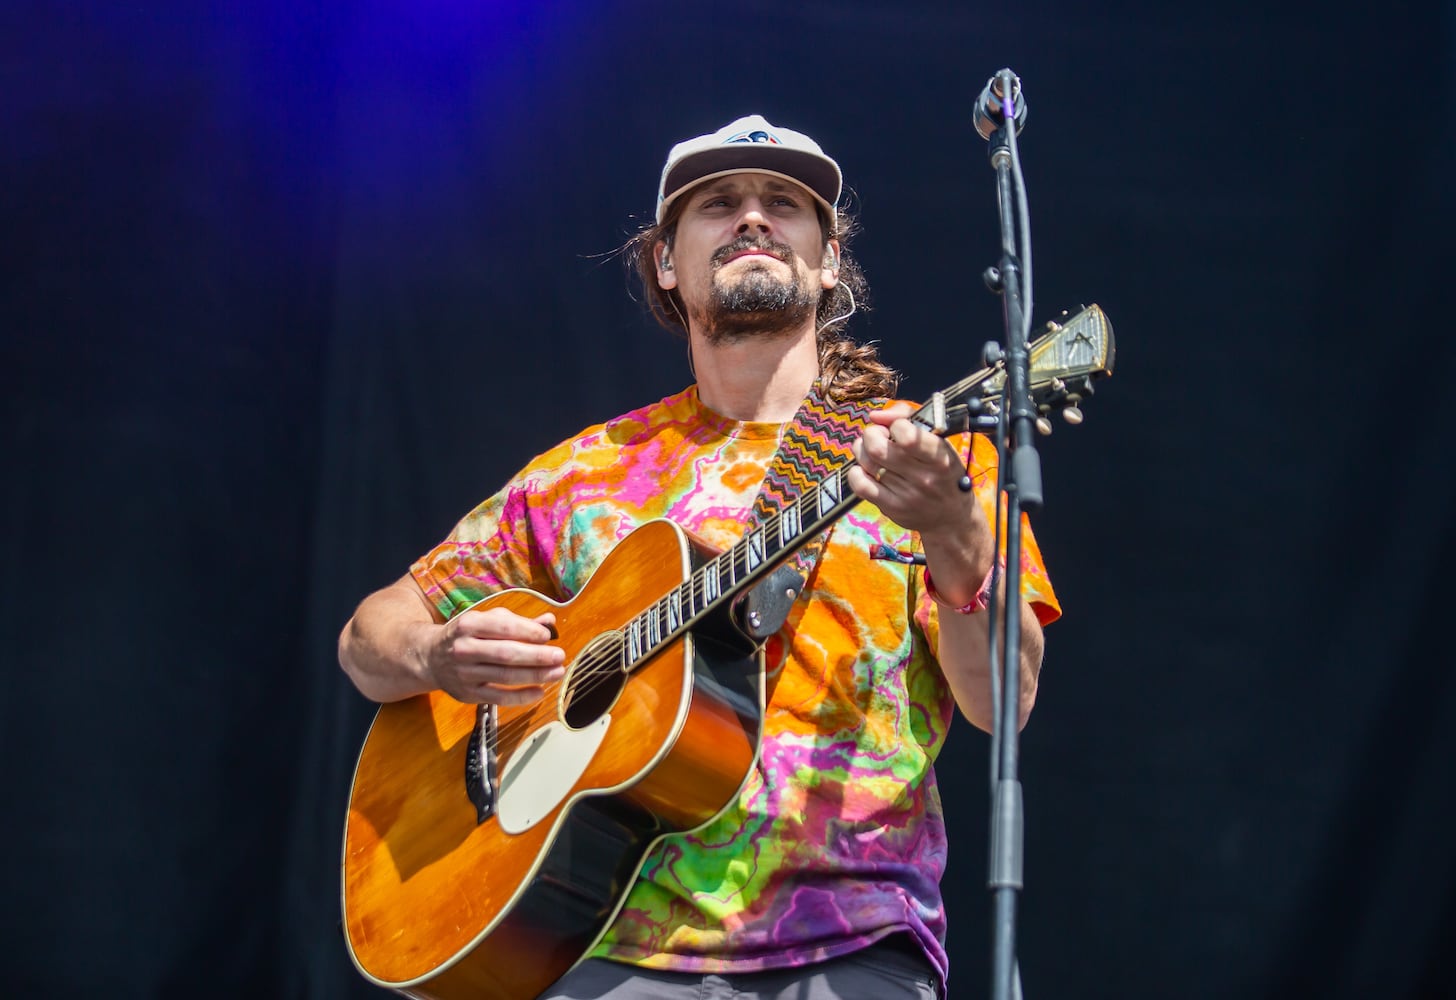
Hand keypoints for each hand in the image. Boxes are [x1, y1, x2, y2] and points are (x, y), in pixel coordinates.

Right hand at [419, 606, 565, 704]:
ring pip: (504, 677)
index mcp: (469, 624)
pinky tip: (539, 692)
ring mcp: (465, 673)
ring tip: (556, 672)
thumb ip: (518, 621)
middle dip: (536, 656)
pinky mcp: (468, 694)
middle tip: (559, 656)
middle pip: (505, 654)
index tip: (547, 635)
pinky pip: (498, 698)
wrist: (430, 658)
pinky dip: (521, 697)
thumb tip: (549, 622)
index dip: (527, 631)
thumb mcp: (486, 620)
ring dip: (534, 676)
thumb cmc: (467, 636)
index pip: (502, 627)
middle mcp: (464, 649)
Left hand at [848, 403, 980, 536]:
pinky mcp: (892, 508)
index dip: (894, 424)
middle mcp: (924, 478)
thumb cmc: (943, 471)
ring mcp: (906, 495)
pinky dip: (856, 472)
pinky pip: (860, 484)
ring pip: (866, 462)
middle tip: (879, 436)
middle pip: (876, 447)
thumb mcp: (939, 441)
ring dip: (862, 449)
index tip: (898, 428)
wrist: (951, 516)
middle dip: (872, 434)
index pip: (905, 434)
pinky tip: (865, 468)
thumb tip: (875, 416)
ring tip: (872, 450)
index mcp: (939, 457)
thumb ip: (909, 417)